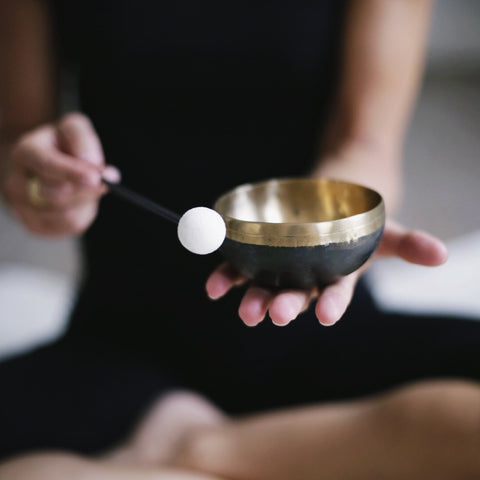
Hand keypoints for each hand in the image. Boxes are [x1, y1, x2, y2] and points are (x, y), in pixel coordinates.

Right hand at [0, 112, 119, 236]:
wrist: (47, 164)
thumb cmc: (63, 144)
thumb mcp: (73, 128)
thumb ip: (82, 139)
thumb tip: (92, 163)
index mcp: (25, 152)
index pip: (47, 164)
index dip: (72, 172)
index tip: (96, 177)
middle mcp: (16, 182)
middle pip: (57, 195)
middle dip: (86, 190)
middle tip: (106, 183)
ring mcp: (22, 207)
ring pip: (65, 216)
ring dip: (86, 203)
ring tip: (87, 188)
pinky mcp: (35, 226)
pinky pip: (68, 227)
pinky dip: (83, 215)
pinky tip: (80, 202)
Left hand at [205, 220, 448, 326]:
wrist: (326, 204)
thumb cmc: (356, 224)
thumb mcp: (384, 229)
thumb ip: (408, 243)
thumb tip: (442, 254)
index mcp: (335, 277)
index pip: (336, 295)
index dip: (333, 305)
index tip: (327, 315)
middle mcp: (305, 279)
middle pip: (296, 294)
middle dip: (286, 305)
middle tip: (276, 315)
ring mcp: (279, 269)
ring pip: (265, 286)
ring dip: (252, 297)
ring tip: (244, 309)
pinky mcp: (257, 256)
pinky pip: (239, 268)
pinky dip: (226, 276)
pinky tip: (213, 287)